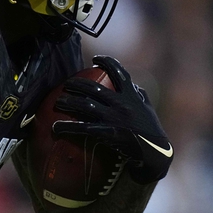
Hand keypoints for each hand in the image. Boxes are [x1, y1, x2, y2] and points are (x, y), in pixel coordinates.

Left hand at [52, 55, 172, 183]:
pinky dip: (68, 127)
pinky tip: (56, 128)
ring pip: (86, 105)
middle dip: (77, 84)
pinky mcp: (109, 133)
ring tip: (57, 102)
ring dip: (68, 102)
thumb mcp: (148, 109)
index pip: (120, 73)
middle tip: (66, 84)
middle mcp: (123, 104)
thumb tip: (132, 84)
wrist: (157, 153)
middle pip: (94, 88)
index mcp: (132, 96)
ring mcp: (115, 118)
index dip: (107, 63)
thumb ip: (139, 96)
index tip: (96, 58)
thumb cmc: (152, 132)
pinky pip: (84, 128)